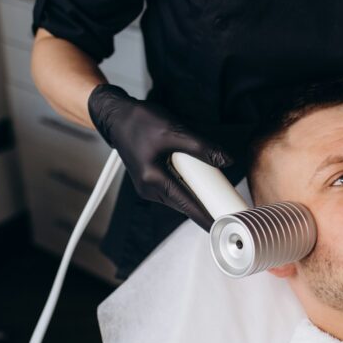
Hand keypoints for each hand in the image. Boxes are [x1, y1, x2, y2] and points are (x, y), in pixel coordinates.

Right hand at [87, 84, 232, 230]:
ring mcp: (147, 187)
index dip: (206, 217)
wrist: (116, 116)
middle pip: (183, 204)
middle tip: (225, 203)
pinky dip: (185, 186)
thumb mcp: (174, 131)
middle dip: (204, 204)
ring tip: (211, 188)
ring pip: (178, 198)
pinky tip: (194, 178)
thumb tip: (226, 161)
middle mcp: (148, 189)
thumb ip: (201, 148)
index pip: (186, 205)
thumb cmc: (140, 122)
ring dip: (194, 194)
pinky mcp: (148, 182)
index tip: (221, 226)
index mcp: (153, 179)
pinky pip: (172, 190)